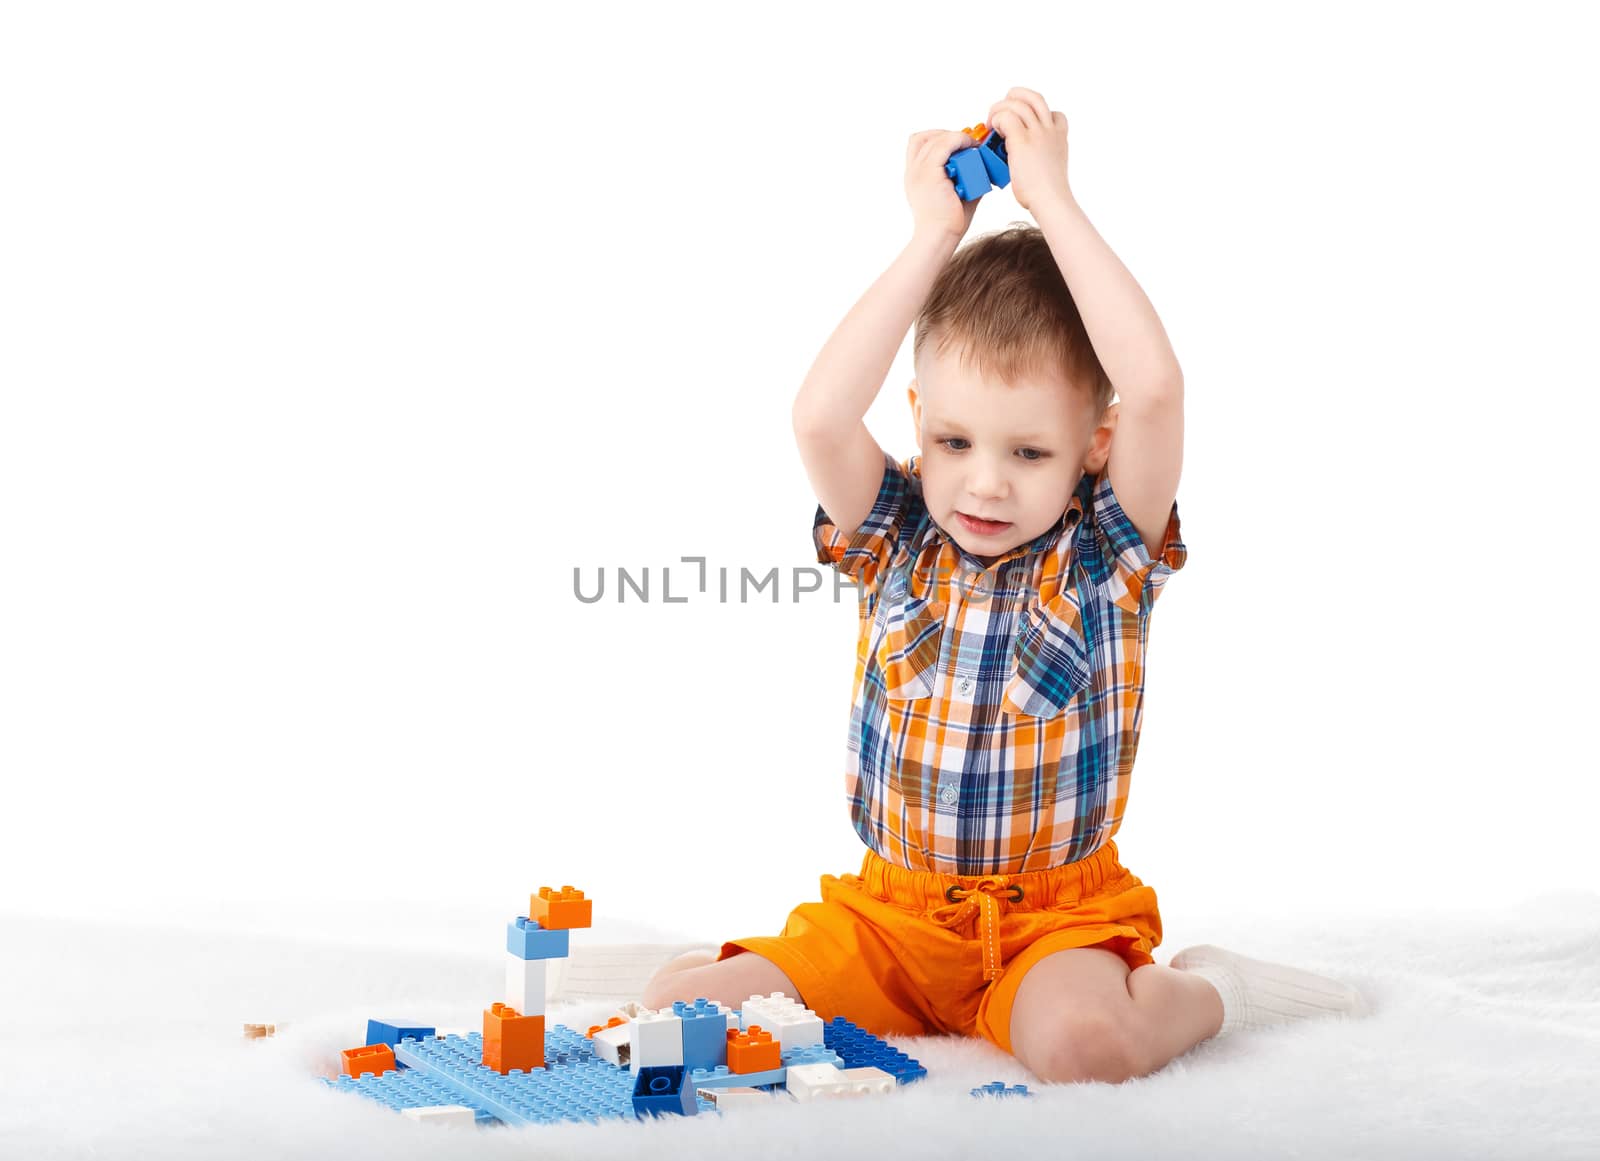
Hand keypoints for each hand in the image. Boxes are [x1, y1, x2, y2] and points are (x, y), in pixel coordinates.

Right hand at [904, 129, 980, 240]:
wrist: (940, 238)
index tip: (957, 145)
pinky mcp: (929, 173)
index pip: (917, 144)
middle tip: (965, 142)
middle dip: (945, 134)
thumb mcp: (958, 194)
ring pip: (935, 138)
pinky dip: (959, 140)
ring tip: (971, 145)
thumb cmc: (949, 223)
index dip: (937, 139)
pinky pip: (945, 144)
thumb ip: (966, 177)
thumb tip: (984, 165)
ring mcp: (919, 171)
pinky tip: (971, 147)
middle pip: (923, 137)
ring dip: (955, 137)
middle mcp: (913, 172)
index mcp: (915, 177)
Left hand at [986, 87, 1072, 213]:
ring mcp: (1037, 133)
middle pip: (1033, 97)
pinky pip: (1006, 117)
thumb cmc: (1047, 192)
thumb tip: (1024, 156)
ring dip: (1000, 108)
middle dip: (1013, 98)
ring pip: (1017, 102)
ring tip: (991, 123)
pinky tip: (993, 132)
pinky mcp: (1022, 140)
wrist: (1050, 201)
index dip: (1035, 114)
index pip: (1052, 113)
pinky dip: (997, 120)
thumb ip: (1041, 154)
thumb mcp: (1050, 166)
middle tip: (1001, 112)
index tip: (1024, 125)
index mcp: (1059, 136)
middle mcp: (1050, 129)